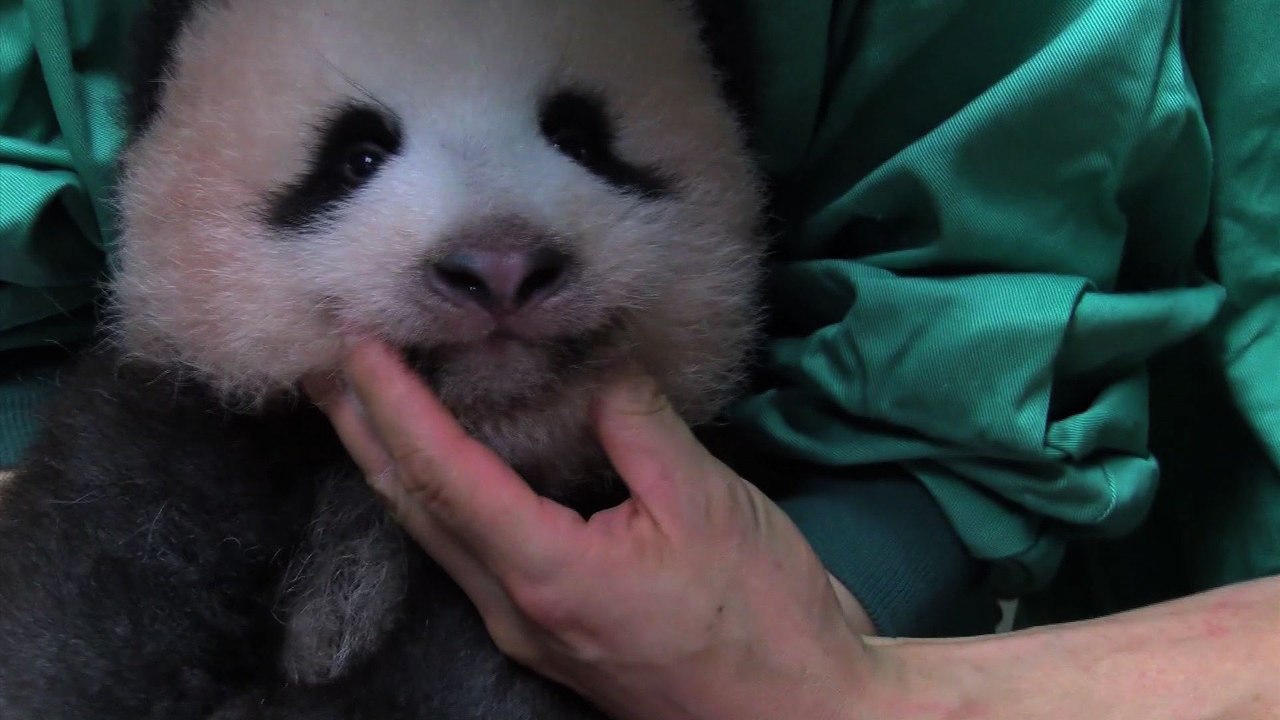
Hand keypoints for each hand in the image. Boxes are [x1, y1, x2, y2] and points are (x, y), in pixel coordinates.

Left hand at [307, 338, 876, 719]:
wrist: (806, 713)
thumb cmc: (764, 616)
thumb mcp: (708, 504)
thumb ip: (637, 427)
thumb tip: (594, 373)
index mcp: (547, 573)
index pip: (444, 474)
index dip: (394, 404)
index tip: (355, 341)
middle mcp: (517, 608)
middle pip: (416, 509)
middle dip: (364, 433)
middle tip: (322, 366)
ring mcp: (531, 629)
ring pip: (436, 536)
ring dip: (394, 465)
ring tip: (363, 404)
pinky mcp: (555, 632)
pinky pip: (474, 554)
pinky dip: (444, 497)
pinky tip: (449, 465)